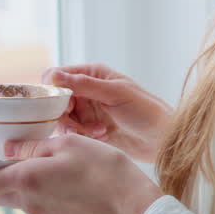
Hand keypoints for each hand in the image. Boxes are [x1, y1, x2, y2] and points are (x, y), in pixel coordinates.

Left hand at [0, 134, 164, 213]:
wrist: (133, 207)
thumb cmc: (105, 169)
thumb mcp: (68, 143)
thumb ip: (34, 147)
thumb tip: (9, 148)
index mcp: (26, 180)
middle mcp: (29, 204)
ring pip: (22, 200)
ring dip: (25, 184)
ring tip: (48, 167)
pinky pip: (43, 209)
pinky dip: (46, 195)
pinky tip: (68, 184)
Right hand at [43, 63, 171, 162]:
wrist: (162, 139)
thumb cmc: (145, 110)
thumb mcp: (115, 94)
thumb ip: (85, 84)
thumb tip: (55, 75)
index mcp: (92, 74)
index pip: (56, 76)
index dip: (53, 90)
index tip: (63, 105)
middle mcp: (86, 90)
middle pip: (56, 101)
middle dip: (65, 115)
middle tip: (79, 126)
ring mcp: (87, 111)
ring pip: (62, 119)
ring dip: (77, 128)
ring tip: (99, 132)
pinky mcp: (88, 130)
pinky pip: (72, 133)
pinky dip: (83, 136)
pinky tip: (103, 136)